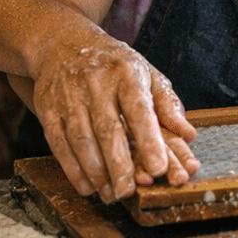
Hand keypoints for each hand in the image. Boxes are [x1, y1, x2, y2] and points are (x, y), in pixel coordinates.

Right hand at [26, 26, 195, 201]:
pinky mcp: (48, 108)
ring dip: (96, 172)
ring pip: (81, 140)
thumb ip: (168, 104)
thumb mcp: (147, 74)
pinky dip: (72, 168)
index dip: (149, 141)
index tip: (160, 168)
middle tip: (130, 192)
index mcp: (127, 75)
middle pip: (108, 130)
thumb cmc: (115, 65)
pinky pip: (58, 143)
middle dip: (119, 164)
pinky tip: (87, 186)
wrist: (63, 43)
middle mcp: (96, 84)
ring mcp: (69, 97)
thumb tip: (189, 134)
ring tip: (111, 194)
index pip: (139, 111)